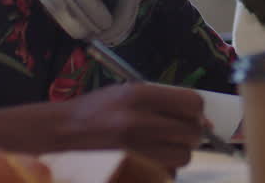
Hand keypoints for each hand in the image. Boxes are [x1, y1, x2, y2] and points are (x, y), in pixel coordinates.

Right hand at [53, 83, 204, 170]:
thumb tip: (203, 119)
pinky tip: (148, 158)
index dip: (196, 111)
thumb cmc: (96, 109)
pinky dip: (163, 168)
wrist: (61, 131)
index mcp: (139, 95)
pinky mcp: (130, 167)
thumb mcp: (128, 91)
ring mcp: (133, 147)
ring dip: (178, 153)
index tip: (191, 116)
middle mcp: (138, 120)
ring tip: (161, 146)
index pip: (192, 103)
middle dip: (190, 134)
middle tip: (177, 134)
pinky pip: (165, 172)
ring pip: (183, 157)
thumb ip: (164, 101)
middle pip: (192, 133)